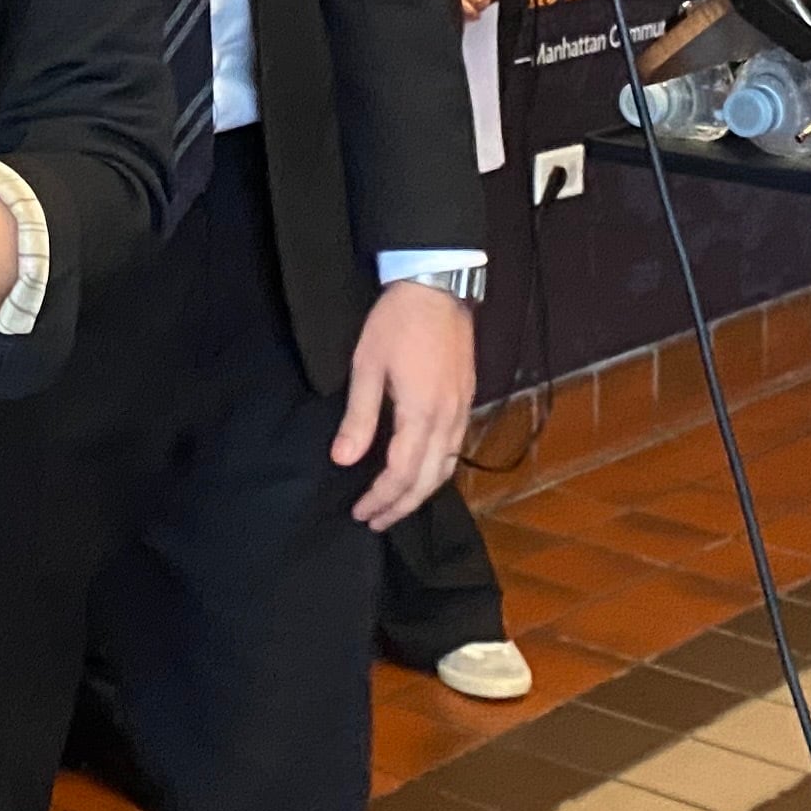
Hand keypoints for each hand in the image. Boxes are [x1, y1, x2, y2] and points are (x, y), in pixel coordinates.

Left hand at [335, 279, 475, 531]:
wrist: (437, 288)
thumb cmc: (396, 324)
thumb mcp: (367, 366)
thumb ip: (358, 417)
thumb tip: (343, 460)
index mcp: (421, 413)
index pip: (401, 473)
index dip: (380, 498)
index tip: (360, 511)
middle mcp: (448, 420)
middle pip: (427, 480)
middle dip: (400, 506)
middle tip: (374, 521)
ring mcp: (462, 411)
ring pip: (446, 469)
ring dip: (421, 494)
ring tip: (396, 507)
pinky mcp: (467, 401)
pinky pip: (456, 451)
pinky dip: (438, 473)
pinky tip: (422, 475)